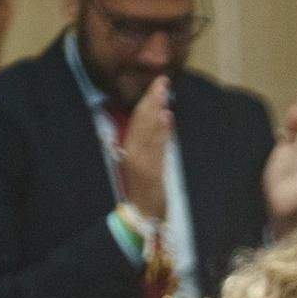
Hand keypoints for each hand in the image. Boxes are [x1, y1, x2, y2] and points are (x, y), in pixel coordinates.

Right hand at [119, 77, 171, 221]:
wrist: (143, 215)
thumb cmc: (143, 190)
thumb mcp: (143, 163)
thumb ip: (149, 143)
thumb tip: (161, 118)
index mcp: (128, 150)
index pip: (137, 121)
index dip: (146, 102)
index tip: (155, 85)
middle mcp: (133, 154)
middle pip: (142, 122)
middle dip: (152, 101)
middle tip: (162, 82)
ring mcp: (142, 163)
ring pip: (150, 132)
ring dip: (157, 111)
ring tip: (164, 94)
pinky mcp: (152, 173)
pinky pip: (158, 148)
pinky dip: (163, 133)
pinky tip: (168, 119)